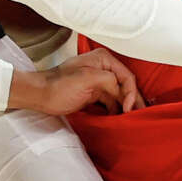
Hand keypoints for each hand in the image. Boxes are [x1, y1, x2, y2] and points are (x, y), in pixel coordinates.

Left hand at [11, 48, 144, 116]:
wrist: (41, 95)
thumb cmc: (60, 85)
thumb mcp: (86, 79)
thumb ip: (108, 80)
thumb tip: (122, 91)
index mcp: (103, 60)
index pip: (126, 76)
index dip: (131, 93)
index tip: (128, 109)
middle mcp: (104, 68)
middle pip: (126, 85)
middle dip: (133, 100)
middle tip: (140, 116)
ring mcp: (99, 81)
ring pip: (120, 94)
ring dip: (126, 106)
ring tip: (133, 120)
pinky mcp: (94, 93)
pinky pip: (111, 101)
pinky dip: (117, 109)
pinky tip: (119, 119)